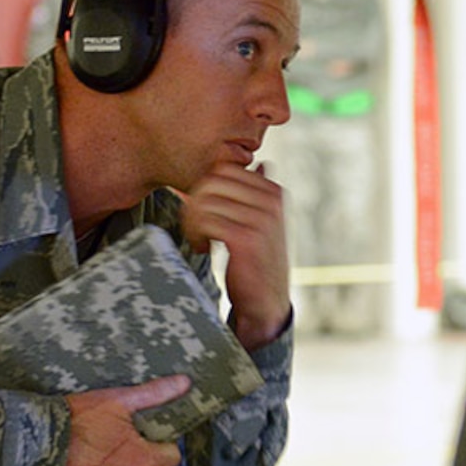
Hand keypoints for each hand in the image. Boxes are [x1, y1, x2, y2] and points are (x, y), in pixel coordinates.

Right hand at [50, 376, 189, 465]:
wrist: (28, 451)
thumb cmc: (72, 423)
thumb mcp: (114, 401)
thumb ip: (152, 395)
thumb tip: (185, 383)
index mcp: (141, 461)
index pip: (170, 456)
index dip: (159, 444)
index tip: (141, 435)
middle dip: (130, 458)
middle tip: (105, 440)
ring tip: (86, 456)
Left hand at [180, 162, 290, 348]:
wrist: (265, 302)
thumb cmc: (257, 261)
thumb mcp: (263, 222)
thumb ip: (258, 194)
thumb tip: (262, 164)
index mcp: (273, 192)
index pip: (223, 170)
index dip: (204, 188)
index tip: (204, 211)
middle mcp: (271, 202)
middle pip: (211, 182)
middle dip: (194, 202)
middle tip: (195, 225)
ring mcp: (260, 219)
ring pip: (204, 201)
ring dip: (192, 221)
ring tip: (199, 239)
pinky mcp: (246, 239)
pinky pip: (205, 220)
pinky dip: (196, 234)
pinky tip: (203, 249)